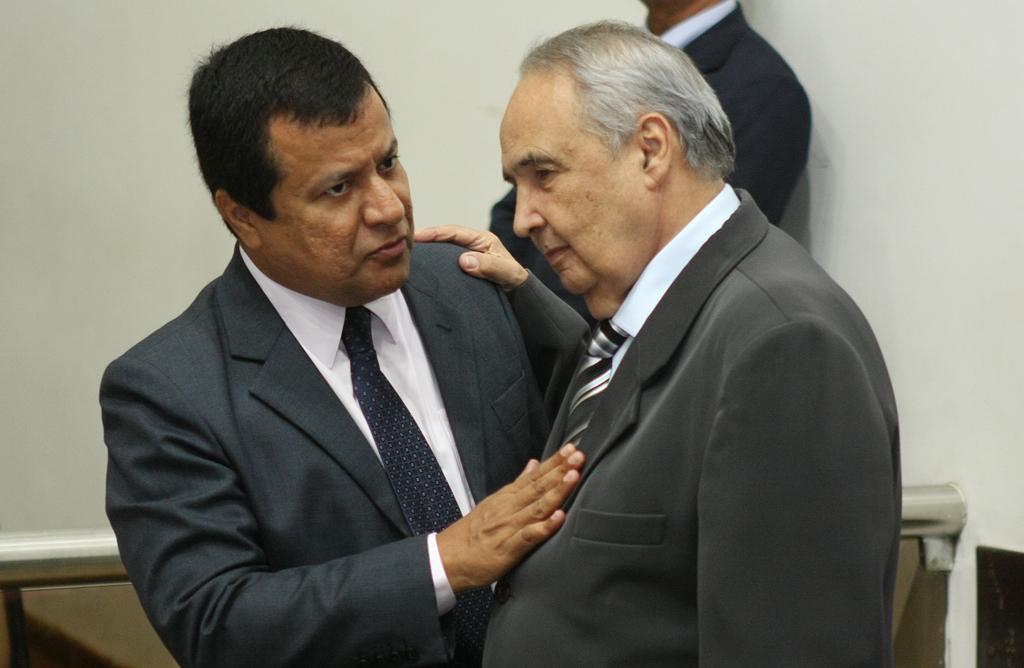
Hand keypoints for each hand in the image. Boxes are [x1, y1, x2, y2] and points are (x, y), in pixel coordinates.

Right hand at [414, 225, 528, 289]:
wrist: (519, 294)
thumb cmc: (514, 280)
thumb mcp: (506, 272)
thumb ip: (488, 266)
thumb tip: (463, 260)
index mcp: (482, 239)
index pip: (454, 232)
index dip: (435, 233)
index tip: (417, 236)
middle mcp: (472, 244)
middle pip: (445, 238)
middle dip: (426, 239)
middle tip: (406, 243)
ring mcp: (467, 255)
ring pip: (443, 249)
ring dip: (429, 251)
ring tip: (409, 254)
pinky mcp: (464, 266)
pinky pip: (445, 261)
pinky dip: (434, 262)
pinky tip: (422, 267)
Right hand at [437, 444, 583, 590]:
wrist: (448, 558)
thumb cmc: (472, 532)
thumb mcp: (494, 502)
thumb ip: (518, 483)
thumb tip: (535, 464)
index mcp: (507, 497)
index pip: (535, 476)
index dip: (554, 462)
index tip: (571, 449)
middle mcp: (509, 508)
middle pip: (538, 487)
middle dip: (560, 470)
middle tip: (578, 456)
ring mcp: (509, 527)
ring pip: (537, 507)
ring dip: (556, 491)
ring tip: (573, 477)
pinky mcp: (508, 548)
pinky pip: (528, 536)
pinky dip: (544, 527)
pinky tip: (559, 518)